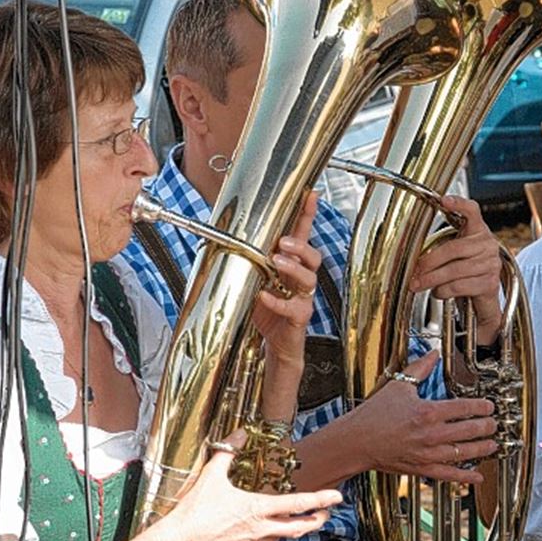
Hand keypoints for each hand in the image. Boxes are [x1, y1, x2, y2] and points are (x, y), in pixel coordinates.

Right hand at [160, 430, 341, 540]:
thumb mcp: (212, 476)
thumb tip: (238, 436)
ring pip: (279, 539)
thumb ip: (228, 453)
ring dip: (289, 530)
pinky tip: (258, 533)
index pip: (298, 504)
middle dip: (316, 520)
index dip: (320, 499)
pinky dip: (263, 540)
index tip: (336, 496)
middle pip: (298, 528)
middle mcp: (259, 530)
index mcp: (257, 509)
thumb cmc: (193, 513)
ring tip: (295, 522)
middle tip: (326, 514)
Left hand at [252, 191, 320, 363]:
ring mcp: (303, 298)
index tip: (310, 195)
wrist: (273, 345)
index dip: (307, 215)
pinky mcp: (299, 317)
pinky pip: (295, 307)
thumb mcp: (253, 280)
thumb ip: (249, 261)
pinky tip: (264, 296)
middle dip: (300, 246)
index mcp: (291, 265)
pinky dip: (277, 301)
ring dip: (293, 268)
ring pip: (309, 278)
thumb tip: (228, 236)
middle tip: (283, 242)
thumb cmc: (265, 310)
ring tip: (276, 263)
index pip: (302, 236)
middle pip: (313, 256)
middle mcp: (301, 279)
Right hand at [345, 351, 498, 482]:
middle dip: (486, 427)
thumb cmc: (373, 415)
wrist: (356, 441)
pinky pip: (449, 474)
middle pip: (469, 431)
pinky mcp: (422, 468)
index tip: (489, 406)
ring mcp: (427, 453)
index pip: (464, 408)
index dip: (481, 407)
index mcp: (427, 412)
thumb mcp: (397, 386)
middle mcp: (430, 434)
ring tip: (493, 444)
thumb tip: (433, 353)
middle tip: (494, 424)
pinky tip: (478, 475)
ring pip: (464, 453)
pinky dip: (466, 476)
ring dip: (482, 448)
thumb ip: (419, 369)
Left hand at [409, 195, 502, 344]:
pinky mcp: (490, 283)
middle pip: (453, 248)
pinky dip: (443, 290)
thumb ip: (439, 247)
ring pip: (454, 270)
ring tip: (418, 284)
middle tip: (414, 271)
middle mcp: (487, 244)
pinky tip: (437, 291)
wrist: (485, 294)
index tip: (443, 200)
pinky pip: (460, 286)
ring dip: (431, 279)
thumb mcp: (455, 252)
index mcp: (478, 230)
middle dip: (429, 261)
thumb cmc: (465, 269)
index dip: (458, 204)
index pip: (471, 211)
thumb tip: (409, 255)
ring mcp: (491, 264)